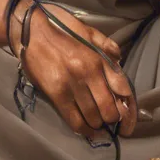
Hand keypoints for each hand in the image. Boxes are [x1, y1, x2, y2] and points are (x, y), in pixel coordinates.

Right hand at [0, 0, 136, 138]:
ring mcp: (72, 85)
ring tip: (99, 126)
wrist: (30, 28)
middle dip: (113, 120)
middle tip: (112, 123)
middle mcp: (89, 73)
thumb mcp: (88, 31)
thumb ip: (106, 46)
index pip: (123, 89)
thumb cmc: (60, 27)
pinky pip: (74, 119)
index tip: (128, 119)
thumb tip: (120, 61)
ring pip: (93, 116)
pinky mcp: (56, 93)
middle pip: (109, 109)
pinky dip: (83, 129)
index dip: (129, 109)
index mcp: (99, 58)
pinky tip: (87, 131)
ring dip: (98, 125)